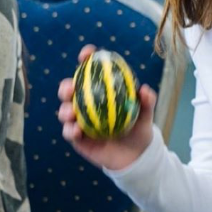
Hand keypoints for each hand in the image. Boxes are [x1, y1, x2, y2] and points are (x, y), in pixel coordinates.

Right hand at [57, 45, 155, 171]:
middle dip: (65, 86)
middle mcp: (86, 104)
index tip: (87, 54)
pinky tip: (76, 130)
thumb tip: (144, 89)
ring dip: (64, 110)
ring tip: (71, 113)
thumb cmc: (139, 130)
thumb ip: (146, 102)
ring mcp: (79, 120)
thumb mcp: (145, 115)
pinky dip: (70, 130)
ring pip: (65, 111)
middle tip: (70, 88)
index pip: (90, 71)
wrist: (135, 157)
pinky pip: (69, 132)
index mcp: (100, 92)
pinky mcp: (77, 138)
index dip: (86, 59)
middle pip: (70, 90)